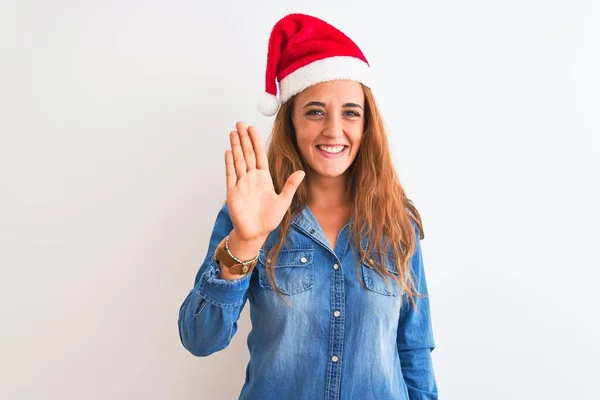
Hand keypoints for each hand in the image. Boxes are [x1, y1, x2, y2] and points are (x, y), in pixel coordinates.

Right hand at [225, 121, 304, 242]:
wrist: (256, 233)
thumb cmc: (269, 219)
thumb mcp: (284, 201)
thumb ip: (291, 185)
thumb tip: (301, 172)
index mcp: (263, 178)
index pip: (259, 155)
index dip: (255, 141)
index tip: (252, 128)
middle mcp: (251, 178)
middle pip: (247, 154)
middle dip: (243, 138)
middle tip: (240, 123)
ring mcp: (241, 184)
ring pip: (238, 161)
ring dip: (236, 146)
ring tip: (233, 132)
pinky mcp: (233, 192)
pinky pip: (231, 175)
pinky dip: (229, 163)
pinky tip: (229, 151)